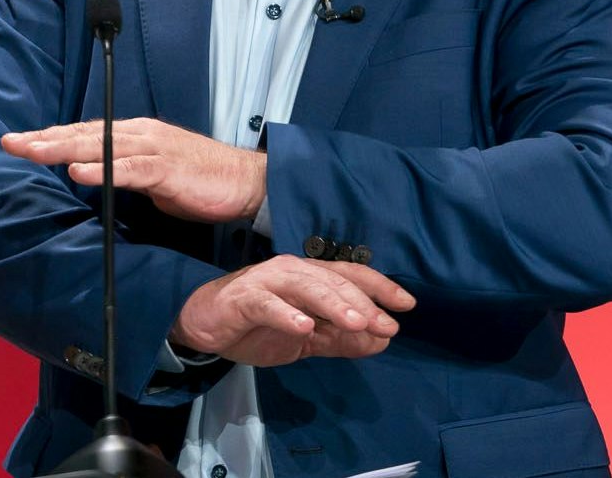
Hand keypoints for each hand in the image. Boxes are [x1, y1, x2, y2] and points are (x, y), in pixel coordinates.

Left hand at [2, 117, 265, 223]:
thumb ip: (122, 172)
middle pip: (83, 134)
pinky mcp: (168, 168)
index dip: (50, 137)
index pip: (84, 133)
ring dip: (62, 149)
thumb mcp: (152, 175)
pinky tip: (78, 173)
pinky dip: (102, 170)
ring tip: (32, 152)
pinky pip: (129, 169)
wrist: (246, 182)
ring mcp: (153, 148)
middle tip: (8, 142)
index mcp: (134, 135)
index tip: (17, 141)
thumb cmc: (199, 180)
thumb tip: (93, 178)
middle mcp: (139, 134)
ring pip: (100, 145)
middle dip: (44, 139)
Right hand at [170, 255, 416, 366]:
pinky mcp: (244, 299)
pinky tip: (304, 327)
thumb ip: (341, 338)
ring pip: (307, 287)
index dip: (379, 287)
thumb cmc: (257, 326)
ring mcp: (268, 281)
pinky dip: (286, 315)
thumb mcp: (306, 338)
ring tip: (356, 322)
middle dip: (362, 302)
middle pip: (334, 281)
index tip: (407, 305)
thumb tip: (382, 340)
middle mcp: (293, 271)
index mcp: (310, 277)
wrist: (204, 326)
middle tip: (386, 324)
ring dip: (334, 304)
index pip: (351, 276)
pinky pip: (268, 305)